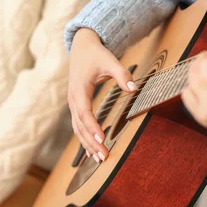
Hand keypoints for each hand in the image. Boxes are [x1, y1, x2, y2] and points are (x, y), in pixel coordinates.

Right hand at [68, 28, 136, 161]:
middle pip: (79, 126)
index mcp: (79, 89)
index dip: (92, 127)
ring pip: (77, 129)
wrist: (82, 47)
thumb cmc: (96, 54)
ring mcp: (72, 104)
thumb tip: (134, 88)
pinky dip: (84, 139)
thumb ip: (122, 75)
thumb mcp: (110, 61)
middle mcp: (73, 99)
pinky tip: (91, 152)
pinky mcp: (76, 106)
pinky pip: (78, 126)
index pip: (84, 112)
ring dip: (87, 144)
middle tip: (104, 156)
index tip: (102, 140)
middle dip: (91, 142)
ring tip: (99, 159)